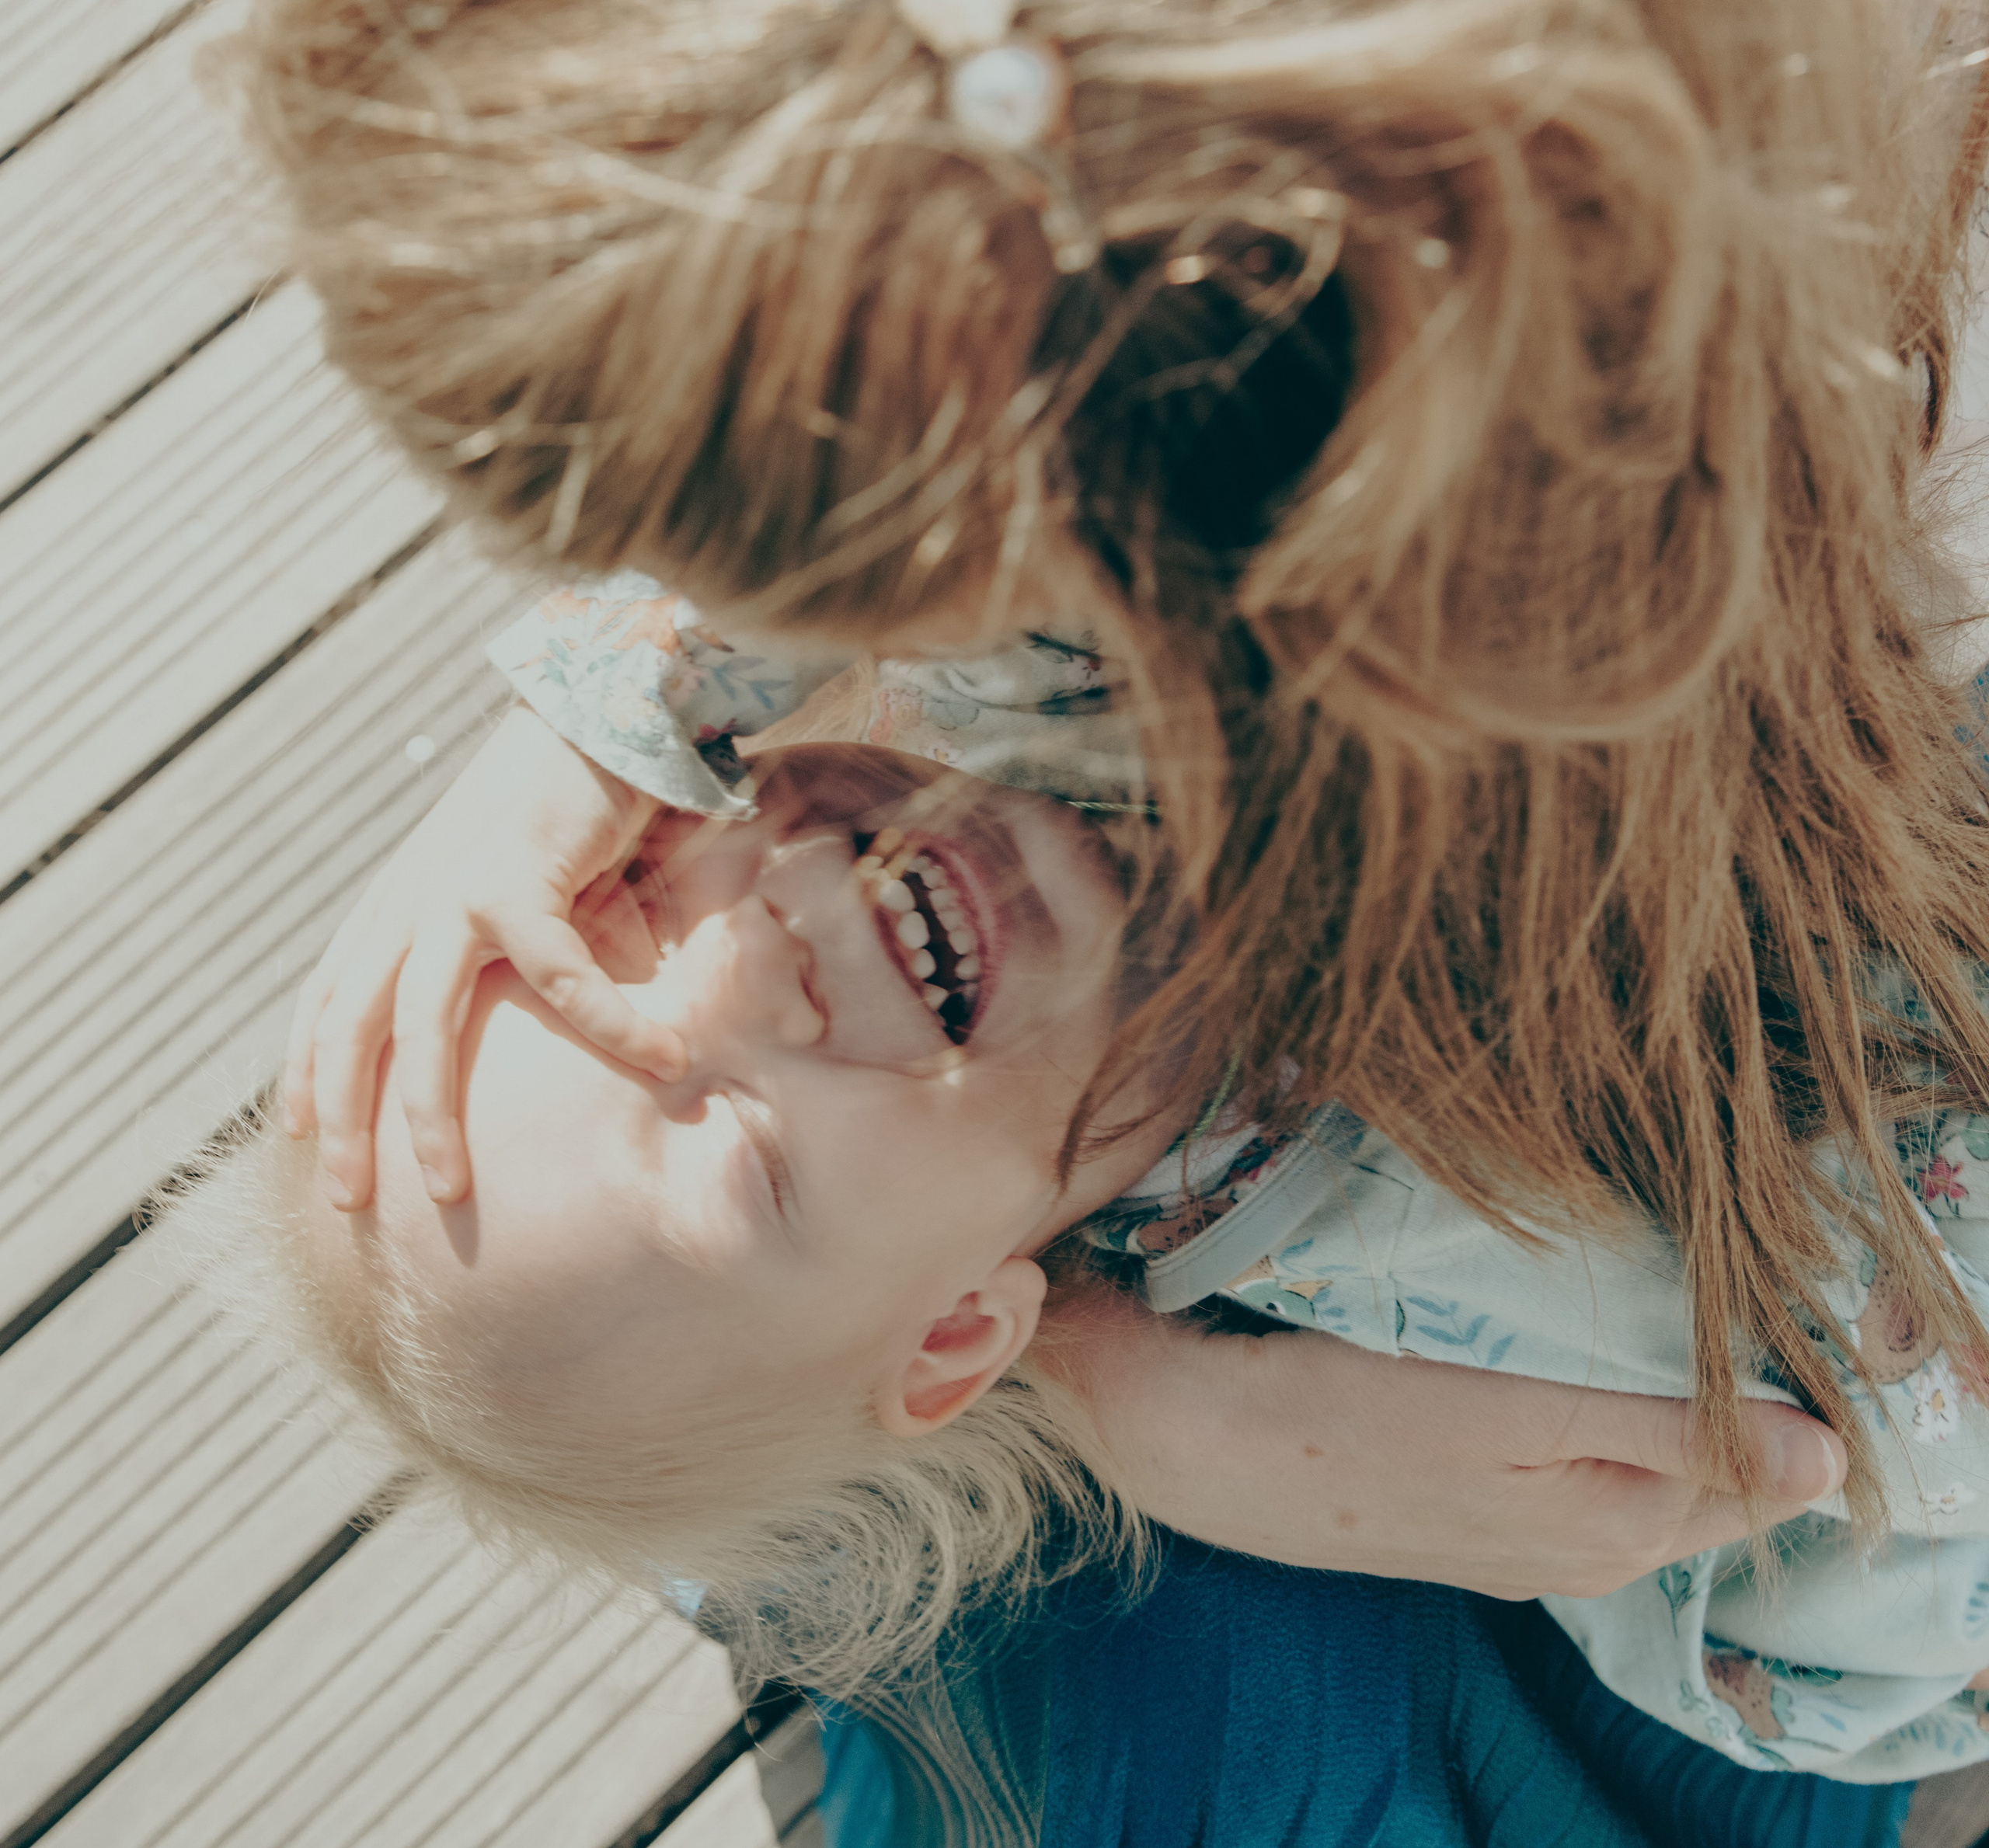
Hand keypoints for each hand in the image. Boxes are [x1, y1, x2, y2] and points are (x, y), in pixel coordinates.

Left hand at [285, 705, 683, 1210]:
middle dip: (341, 1120)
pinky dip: (609, 1023)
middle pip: (349, 1028)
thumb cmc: (574, 802)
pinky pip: (562, 974)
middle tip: (347, 1199)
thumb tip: (568, 1024)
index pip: (328, 996)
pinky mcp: (522, 874)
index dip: (304, 1067)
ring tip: (449, 1187)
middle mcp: (411, 898)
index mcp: (402, 900)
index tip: (299, 1135)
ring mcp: (456, 887)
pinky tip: (661, 1058)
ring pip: (418, 1023)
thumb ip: (518, 950)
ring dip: (428, 1114)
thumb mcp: (523, 887)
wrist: (603, 705)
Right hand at [1042, 1293, 1848, 1597]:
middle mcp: (1583, 1544)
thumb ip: (1673, 1435)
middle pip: (1710, 1471)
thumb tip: (1830, 1462)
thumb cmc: (1346, 1409)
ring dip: (1674, 1395)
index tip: (1768, 1295)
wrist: (1193, 1439)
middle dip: (1735, 1394)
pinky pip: (1590, 1464)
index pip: (1756, 1469)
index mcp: (1608, 1526)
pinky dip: (1613, 1409)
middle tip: (1720, 1286)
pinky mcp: (1475, 1506)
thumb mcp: (1520, 1417)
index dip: (1779, 1389)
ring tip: (1670, 1306)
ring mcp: (1525, 1532)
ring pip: (1651, 1465)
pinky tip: (1589, 1360)